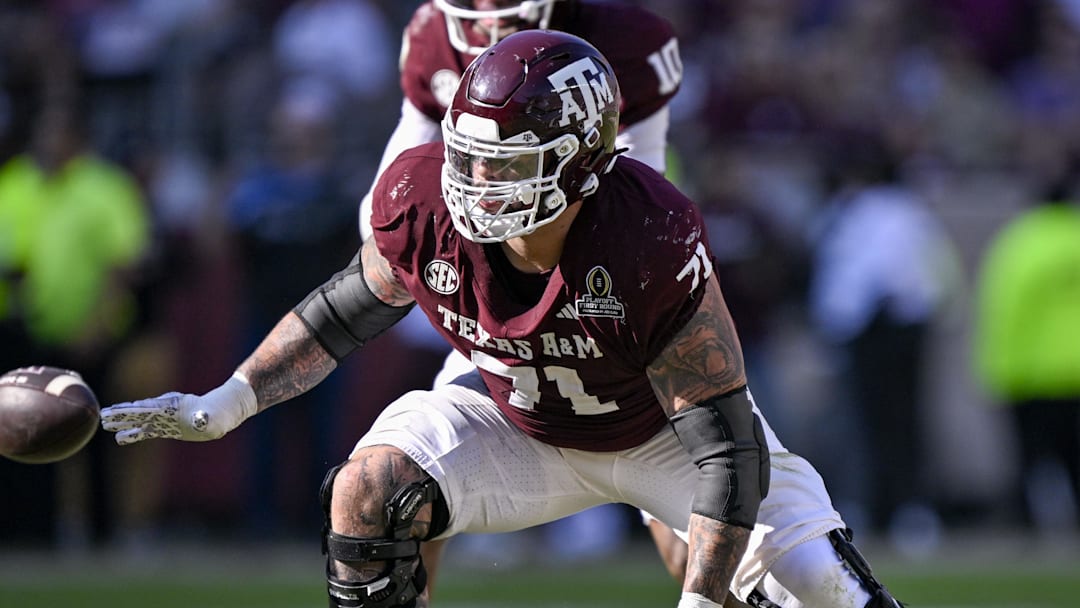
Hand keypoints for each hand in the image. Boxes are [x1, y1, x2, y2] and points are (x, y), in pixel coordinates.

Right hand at [101, 373, 256, 444]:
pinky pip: (147, 431)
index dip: (130, 411)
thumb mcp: (211, 417)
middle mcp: (165, 410)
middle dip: (121, 414)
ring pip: (140, 420)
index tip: (113, 411)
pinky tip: (121, 438)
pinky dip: (134, 433)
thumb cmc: (217, 414)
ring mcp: (164, 419)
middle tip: (102, 416)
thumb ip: (203, 418)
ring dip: (124, 422)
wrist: (221, 414)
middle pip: (139, 411)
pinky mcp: (167, 427)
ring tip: (105, 424)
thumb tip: (201, 420)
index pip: (147, 408)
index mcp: (171, 407)